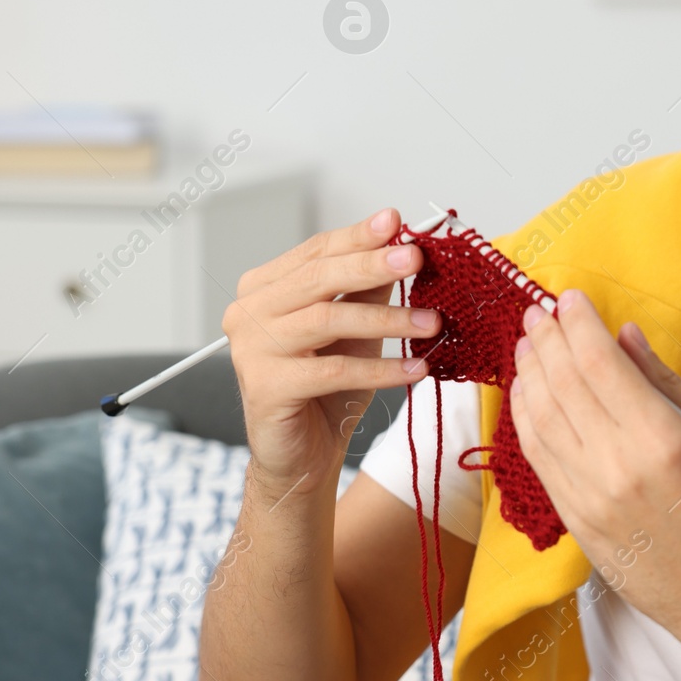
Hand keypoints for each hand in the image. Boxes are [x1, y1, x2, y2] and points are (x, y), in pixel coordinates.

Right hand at [224, 208, 439, 494]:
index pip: (316, 251)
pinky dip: (381, 369)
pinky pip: (332, 370)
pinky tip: (416, 368)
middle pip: (318, 278)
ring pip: (326, 320)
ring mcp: (251, 350)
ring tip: (431, 322)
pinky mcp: (265, 387)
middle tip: (415, 258)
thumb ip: (370, 288)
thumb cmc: (326, 390)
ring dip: (386, 319)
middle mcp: (248, 312)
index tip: (395, 222)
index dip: (358, 237)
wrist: (302, 457)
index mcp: (264, 288)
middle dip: (371, 265)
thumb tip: (402, 246)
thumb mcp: (356, 329)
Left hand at [508, 290, 680, 638]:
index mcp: (663, 439)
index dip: (578, 324)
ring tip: (528, 343)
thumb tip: (624, 336)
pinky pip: (537, 457)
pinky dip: (525, 418)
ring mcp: (589, 497)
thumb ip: (664, 382)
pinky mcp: (574, 521)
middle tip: (540, 311)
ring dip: (529, 373)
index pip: (600, 363)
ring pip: (540, 419)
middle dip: (547, 339)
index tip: (570, 298)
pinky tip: (526, 392)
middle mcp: (618, 466)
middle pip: (563, 384)